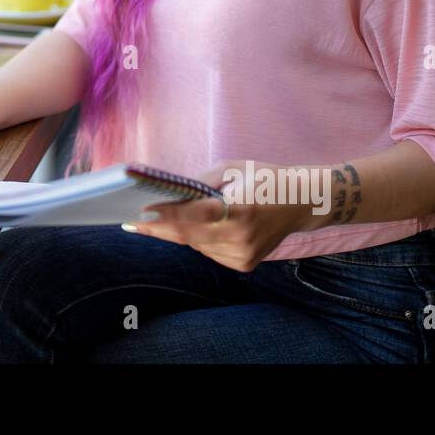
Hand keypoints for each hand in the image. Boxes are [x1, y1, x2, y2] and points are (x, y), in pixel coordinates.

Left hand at [125, 160, 316, 271]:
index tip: (136, 213)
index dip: (162, 216)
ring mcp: (244, 255)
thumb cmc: (264, 178)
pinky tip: (207, 226)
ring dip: (181, 232)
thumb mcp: (232, 169)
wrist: (303, 202)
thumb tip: (166, 194)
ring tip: (169, 218)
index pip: (191, 216)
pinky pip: (209, 252)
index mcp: (240, 209)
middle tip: (132, 222)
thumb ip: (199, 184)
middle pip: (187, 236)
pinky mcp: (244, 264)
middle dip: (158, 229)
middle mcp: (242, 237)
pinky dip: (200, 240)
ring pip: (196, 246)